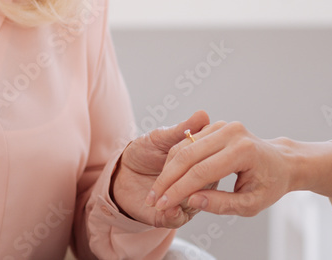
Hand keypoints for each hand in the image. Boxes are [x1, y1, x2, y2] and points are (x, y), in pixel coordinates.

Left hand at [110, 110, 211, 227]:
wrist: (121, 173)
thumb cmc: (144, 151)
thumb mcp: (161, 138)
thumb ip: (181, 130)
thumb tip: (203, 114)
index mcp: (199, 162)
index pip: (210, 160)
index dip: (204, 156)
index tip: (196, 150)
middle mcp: (197, 183)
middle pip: (206, 184)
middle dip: (196, 181)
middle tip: (183, 176)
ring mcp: (186, 200)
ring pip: (195, 204)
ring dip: (184, 199)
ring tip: (173, 195)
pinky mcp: (172, 215)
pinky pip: (180, 218)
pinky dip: (175, 213)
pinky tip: (170, 206)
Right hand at [145, 121, 293, 217]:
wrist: (281, 162)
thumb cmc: (269, 185)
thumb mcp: (250, 204)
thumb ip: (221, 204)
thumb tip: (192, 200)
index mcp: (242, 151)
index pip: (201, 172)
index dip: (178, 190)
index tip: (161, 205)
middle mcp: (231, 133)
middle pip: (188, 156)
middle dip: (167, 180)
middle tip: (152, 199)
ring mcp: (223, 125)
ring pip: (184, 147)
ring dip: (167, 169)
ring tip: (157, 191)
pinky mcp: (215, 125)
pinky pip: (188, 142)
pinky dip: (175, 159)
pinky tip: (168, 177)